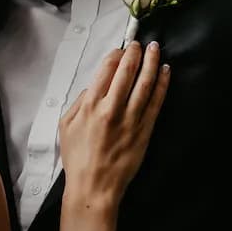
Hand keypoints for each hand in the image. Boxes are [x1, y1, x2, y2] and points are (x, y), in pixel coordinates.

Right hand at [59, 41, 168, 210]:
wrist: (94, 186)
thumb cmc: (78, 158)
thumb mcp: (66, 126)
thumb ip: (79, 102)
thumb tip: (93, 86)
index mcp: (90, 105)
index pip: (106, 69)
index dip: (116, 55)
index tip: (121, 50)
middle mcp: (111, 108)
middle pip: (127, 71)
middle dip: (135, 52)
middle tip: (140, 43)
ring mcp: (130, 119)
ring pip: (145, 83)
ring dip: (152, 62)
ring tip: (155, 49)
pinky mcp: (144, 130)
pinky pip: (156, 102)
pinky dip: (162, 84)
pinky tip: (166, 72)